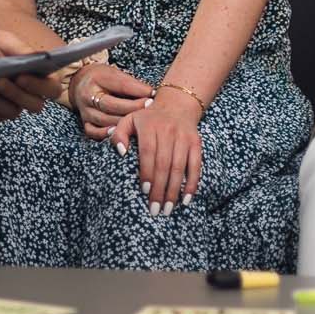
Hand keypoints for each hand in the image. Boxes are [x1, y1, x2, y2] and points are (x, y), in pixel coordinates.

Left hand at [0, 27, 58, 122]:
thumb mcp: (4, 40)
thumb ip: (23, 50)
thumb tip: (42, 58)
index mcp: (35, 72)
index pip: (52, 88)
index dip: (41, 87)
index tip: (21, 77)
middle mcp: (27, 90)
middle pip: (35, 105)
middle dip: (16, 94)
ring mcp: (10, 102)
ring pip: (12, 113)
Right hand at [72, 63, 154, 141]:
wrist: (80, 82)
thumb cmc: (102, 78)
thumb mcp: (115, 74)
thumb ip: (131, 84)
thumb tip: (152, 93)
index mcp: (97, 78)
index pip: (119, 85)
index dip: (137, 90)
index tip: (152, 94)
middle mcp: (88, 95)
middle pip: (110, 105)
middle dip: (132, 108)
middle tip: (149, 109)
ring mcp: (85, 111)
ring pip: (104, 120)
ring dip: (123, 122)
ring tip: (139, 122)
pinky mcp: (84, 122)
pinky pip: (94, 132)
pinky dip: (106, 133)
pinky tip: (119, 132)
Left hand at [119, 88, 202, 213]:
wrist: (176, 104)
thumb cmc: (147, 119)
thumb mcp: (129, 120)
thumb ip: (119, 134)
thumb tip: (120, 152)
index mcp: (150, 126)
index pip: (148, 152)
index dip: (147, 172)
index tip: (144, 191)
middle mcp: (168, 131)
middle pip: (164, 164)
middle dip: (160, 189)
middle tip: (155, 209)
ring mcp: (184, 137)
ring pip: (180, 167)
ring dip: (174, 191)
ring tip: (168, 209)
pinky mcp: (196, 143)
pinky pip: (196, 165)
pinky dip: (192, 183)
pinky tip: (186, 199)